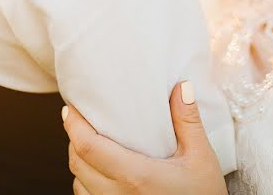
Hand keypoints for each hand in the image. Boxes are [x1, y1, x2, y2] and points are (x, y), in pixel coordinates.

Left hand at [62, 81, 227, 194]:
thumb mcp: (202, 158)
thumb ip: (188, 122)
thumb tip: (182, 87)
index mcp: (135, 175)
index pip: (88, 147)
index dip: (73, 126)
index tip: (70, 109)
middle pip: (77, 163)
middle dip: (73, 139)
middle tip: (80, 120)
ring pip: (78, 184)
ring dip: (79, 162)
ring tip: (90, 144)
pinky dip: (85, 184)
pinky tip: (100, 173)